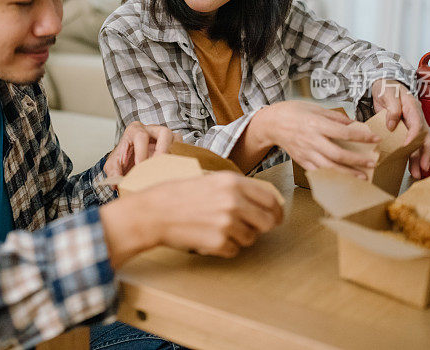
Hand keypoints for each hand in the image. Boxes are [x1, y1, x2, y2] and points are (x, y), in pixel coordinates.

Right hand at [100, 172, 282, 265]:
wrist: (153, 213)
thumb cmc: (176, 195)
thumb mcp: (209, 180)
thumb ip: (236, 189)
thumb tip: (261, 202)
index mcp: (232, 182)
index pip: (270, 199)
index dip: (276, 211)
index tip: (276, 217)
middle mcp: (234, 201)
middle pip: (268, 221)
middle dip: (261, 227)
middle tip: (251, 228)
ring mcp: (227, 222)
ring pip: (251, 238)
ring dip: (238, 238)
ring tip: (216, 229)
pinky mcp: (219, 242)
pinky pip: (234, 250)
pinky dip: (223, 248)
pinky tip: (207, 237)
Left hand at [104, 121, 179, 177]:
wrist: (129, 161)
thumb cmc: (122, 160)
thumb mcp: (113, 166)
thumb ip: (112, 172)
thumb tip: (116, 183)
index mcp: (134, 131)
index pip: (141, 136)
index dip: (142, 152)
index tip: (141, 166)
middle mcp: (151, 129)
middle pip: (164, 132)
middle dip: (163, 150)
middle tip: (159, 166)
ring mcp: (164, 136)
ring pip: (176, 139)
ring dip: (174, 154)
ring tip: (169, 169)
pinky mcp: (173, 144)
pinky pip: (182, 148)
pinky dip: (180, 158)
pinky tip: (173, 170)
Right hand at [256, 101, 379, 178]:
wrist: (271, 123)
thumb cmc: (292, 112)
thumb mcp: (314, 108)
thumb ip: (334, 116)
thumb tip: (352, 123)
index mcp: (316, 124)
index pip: (344, 132)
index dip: (362, 136)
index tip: (376, 139)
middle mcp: (311, 140)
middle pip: (338, 154)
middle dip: (357, 160)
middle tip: (372, 163)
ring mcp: (305, 152)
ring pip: (329, 167)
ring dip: (347, 174)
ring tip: (362, 178)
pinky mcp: (301, 160)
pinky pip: (317, 171)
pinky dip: (331, 177)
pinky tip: (342, 180)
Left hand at [371, 79, 429, 178]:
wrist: (384, 85)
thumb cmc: (387, 88)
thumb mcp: (387, 93)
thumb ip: (392, 109)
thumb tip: (392, 126)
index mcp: (413, 108)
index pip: (418, 124)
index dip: (413, 136)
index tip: (406, 145)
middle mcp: (416, 118)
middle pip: (425, 138)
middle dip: (425, 154)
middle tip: (423, 167)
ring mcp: (413, 125)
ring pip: (420, 145)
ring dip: (419, 159)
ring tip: (417, 174)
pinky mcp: (406, 130)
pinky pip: (411, 145)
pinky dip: (411, 156)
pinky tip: (410, 167)